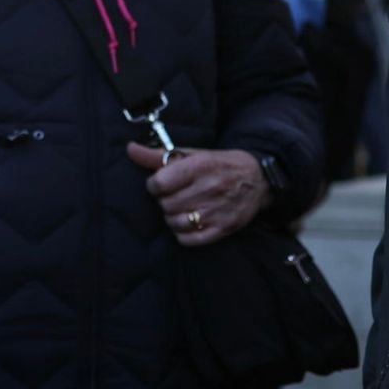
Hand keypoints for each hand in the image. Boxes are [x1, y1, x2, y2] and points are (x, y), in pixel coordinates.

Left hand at [125, 142, 266, 245]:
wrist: (258, 179)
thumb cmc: (218, 164)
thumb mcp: (191, 154)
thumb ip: (158, 155)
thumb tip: (130, 149)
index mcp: (199, 166)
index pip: (159, 183)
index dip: (154, 184)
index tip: (160, 183)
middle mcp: (208, 188)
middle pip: (166, 204)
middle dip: (164, 200)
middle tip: (173, 195)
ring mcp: (216, 211)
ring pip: (174, 223)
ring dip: (172, 217)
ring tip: (180, 208)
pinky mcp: (223, 229)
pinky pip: (188, 239)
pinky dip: (182, 233)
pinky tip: (188, 221)